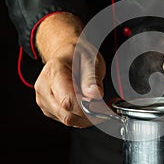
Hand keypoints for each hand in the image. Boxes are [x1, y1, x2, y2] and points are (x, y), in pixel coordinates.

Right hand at [34, 12, 105, 127]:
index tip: (104, 106)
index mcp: (54, 72)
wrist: (65, 55)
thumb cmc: (77, 55)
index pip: (68, 100)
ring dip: (88, 118)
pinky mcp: (49, 109)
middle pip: (68, 115)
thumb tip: (95, 95)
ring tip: (99, 105)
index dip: (88, 108)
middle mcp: (44, 88)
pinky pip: (67, 120)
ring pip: (68, 120)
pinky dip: (81, 118)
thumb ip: (92, 78)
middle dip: (91, 115)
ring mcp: (44, 100)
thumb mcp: (91, 59)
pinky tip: (89, 106)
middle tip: (107, 107)